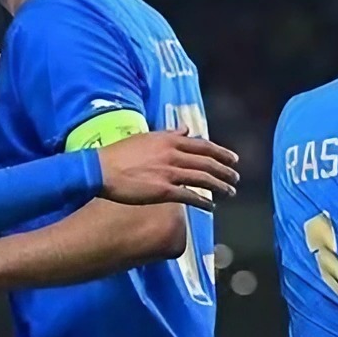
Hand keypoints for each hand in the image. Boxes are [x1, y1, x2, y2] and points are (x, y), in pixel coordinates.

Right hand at [96, 130, 239, 209]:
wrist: (101, 169)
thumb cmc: (119, 154)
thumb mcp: (146, 137)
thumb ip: (169, 134)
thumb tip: (185, 129)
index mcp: (170, 140)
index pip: (203, 145)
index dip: (221, 152)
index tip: (233, 159)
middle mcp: (173, 154)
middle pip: (207, 162)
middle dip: (225, 171)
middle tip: (236, 178)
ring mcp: (170, 172)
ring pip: (203, 179)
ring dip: (220, 186)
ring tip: (230, 192)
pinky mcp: (164, 190)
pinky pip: (190, 196)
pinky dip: (203, 202)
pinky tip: (211, 207)